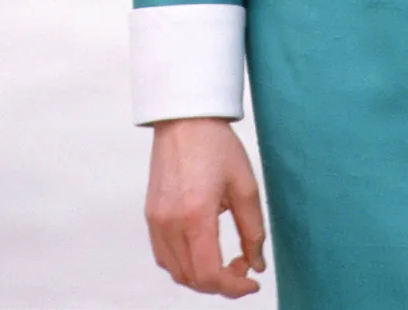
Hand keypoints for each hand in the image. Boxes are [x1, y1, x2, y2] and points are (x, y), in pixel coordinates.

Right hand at [145, 117, 265, 296]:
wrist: (185, 119)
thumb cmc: (217, 146)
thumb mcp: (245, 185)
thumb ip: (253, 230)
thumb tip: (257, 265)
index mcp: (195, 214)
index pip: (209, 274)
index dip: (233, 288)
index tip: (251, 282)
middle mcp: (170, 223)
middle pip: (192, 279)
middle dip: (221, 282)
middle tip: (243, 265)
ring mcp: (156, 221)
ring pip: (176, 272)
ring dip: (202, 276)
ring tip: (225, 258)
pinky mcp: (150, 216)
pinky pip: (164, 257)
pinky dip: (185, 264)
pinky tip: (204, 249)